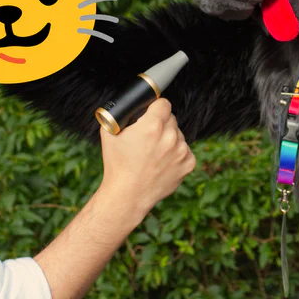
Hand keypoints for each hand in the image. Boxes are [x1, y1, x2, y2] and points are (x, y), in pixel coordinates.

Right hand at [97, 98, 195, 222]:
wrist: (128, 195)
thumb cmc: (117, 165)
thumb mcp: (109, 133)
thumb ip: (120, 115)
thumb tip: (128, 106)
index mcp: (153, 125)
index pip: (163, 103)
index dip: (156, 108)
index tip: (152, 114)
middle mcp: (170, 136)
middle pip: (171, 119)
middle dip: (161, 124)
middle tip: (148, 138)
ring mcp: (181, 151)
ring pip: (178, 134)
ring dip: (169, 139)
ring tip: (154, 153)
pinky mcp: (188, 164)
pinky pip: (185, 150)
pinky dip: (176, 154)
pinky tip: (162, 162)